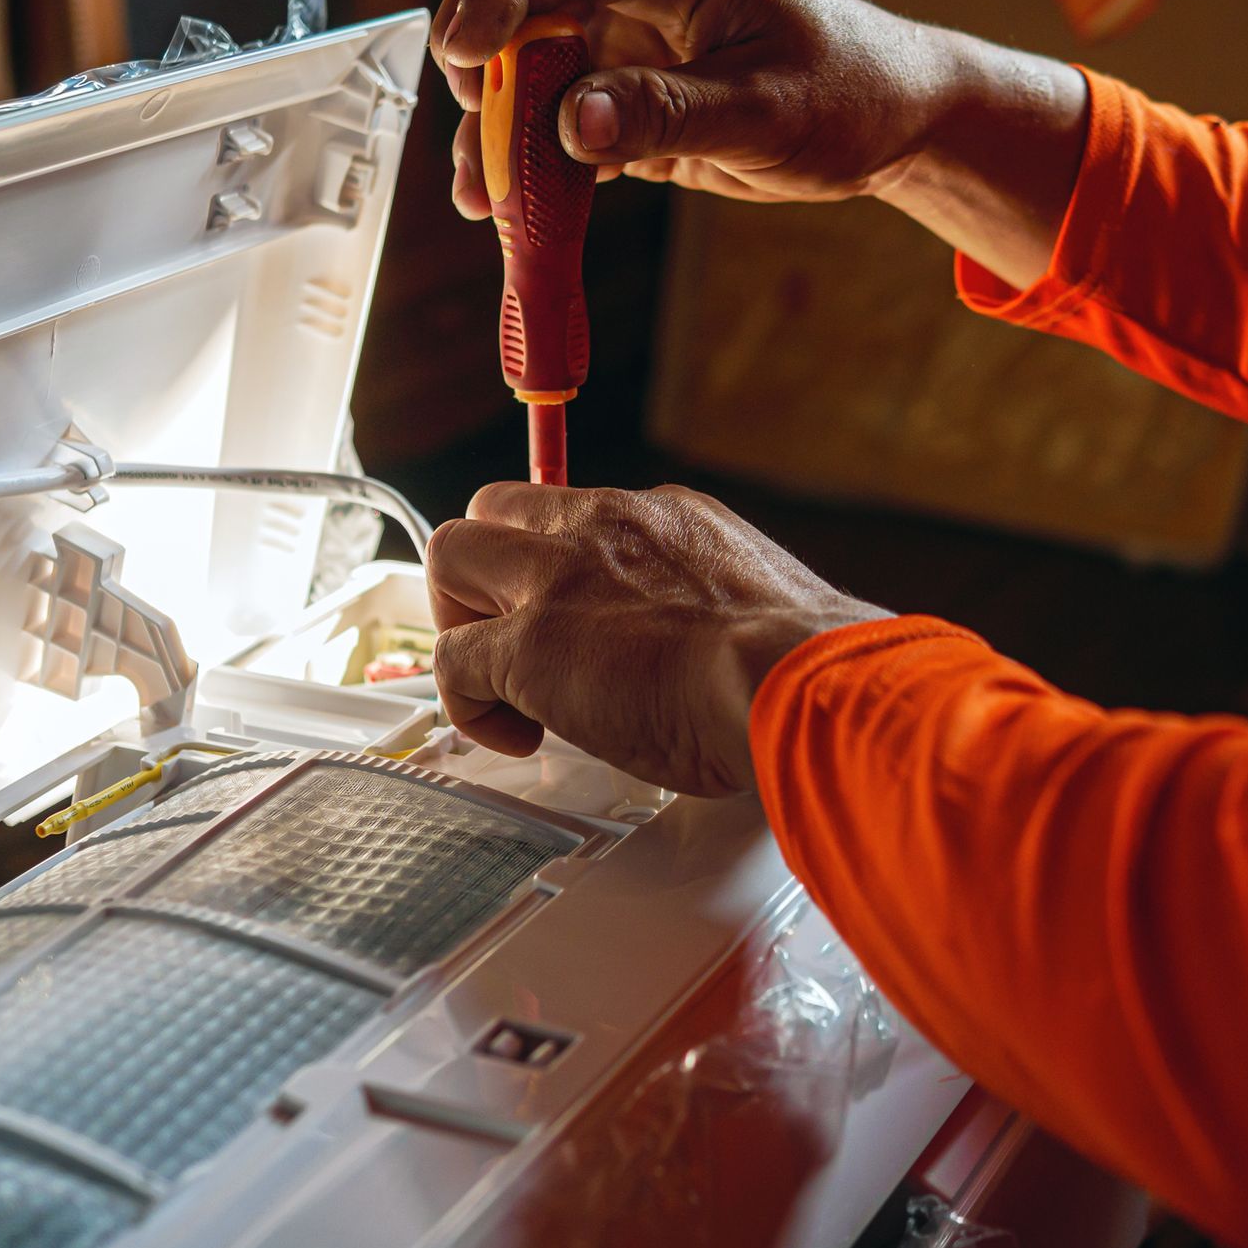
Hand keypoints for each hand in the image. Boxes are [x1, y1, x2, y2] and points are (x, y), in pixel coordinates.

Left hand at [426, 483, 889, 796]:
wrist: (790, 678)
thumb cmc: (797, 662)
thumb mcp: (758, 603)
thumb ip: (715, 606)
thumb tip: (718, 648)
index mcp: (662, 518)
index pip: (577, 512)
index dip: (557, 560)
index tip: (571, 606)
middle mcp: (599, 527)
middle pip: (492, 510)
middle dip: (487, 574)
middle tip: (514, 638)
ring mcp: (555, 581)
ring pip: (450, 557)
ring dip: (460, 621)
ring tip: (500, 685)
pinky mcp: (527, 644)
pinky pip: (451, 663)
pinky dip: (469, 706)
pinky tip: (515, 737)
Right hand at [430, 0, 965, 215]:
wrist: (892, 124)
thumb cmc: (849, 94)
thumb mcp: (764, 111)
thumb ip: (669, 114)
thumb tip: (574, 123)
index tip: (461, 52)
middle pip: (524, 1)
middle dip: (480, 58)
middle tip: (471, 122)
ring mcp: (628, 48)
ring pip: (529, 74)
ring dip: (497, 132)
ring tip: (482, 197)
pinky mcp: (630, 102)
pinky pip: (561, 126)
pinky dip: (533, 167)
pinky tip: (514, 212)